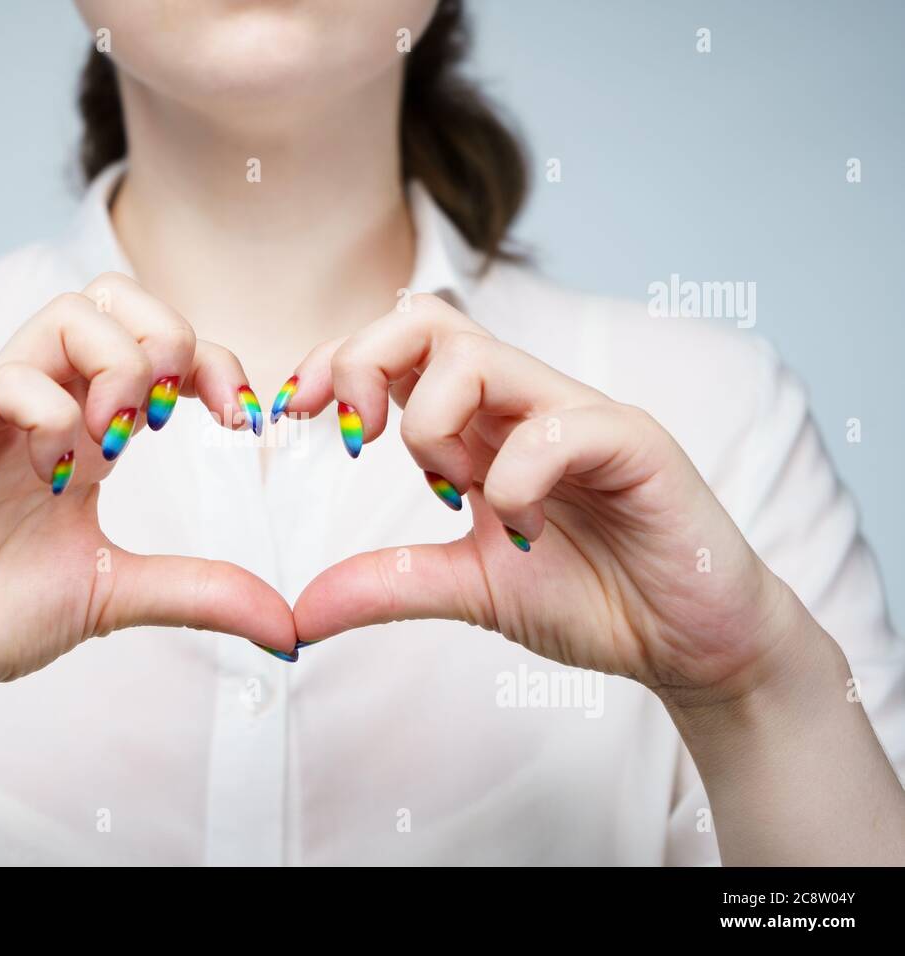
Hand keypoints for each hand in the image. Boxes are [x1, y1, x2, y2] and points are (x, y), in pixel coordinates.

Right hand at [0, 272, 295, 719]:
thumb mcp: (120, 594)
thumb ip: (203, 593)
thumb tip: (291, 630)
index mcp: (85, 428)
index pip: (159, 346)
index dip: (214, 363)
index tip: (246, 422)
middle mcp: (44, 402)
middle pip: (113, 298)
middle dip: (167, 338)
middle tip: (173, 416)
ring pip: (66, 314)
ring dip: (116, 367)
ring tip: (114, 443)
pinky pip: (7, 377)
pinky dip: (52, 414)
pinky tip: (55, 477)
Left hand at [283, 294, 805, 702]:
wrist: (688, 642)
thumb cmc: (591, 594)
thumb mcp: (467, 588)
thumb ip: (387, 585)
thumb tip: (298, 614)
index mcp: (481, 424)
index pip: (398, 348)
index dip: (335, 361)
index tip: (292, 415)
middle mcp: (523, 404)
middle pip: (428, 319)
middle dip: (365, 362)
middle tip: (356, 438)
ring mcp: (578, 416)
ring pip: (479, 359)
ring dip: (435, 428)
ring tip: (455, 497)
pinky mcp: (633, 443)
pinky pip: (556, 429)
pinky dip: (515, 482)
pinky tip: (527, 534)